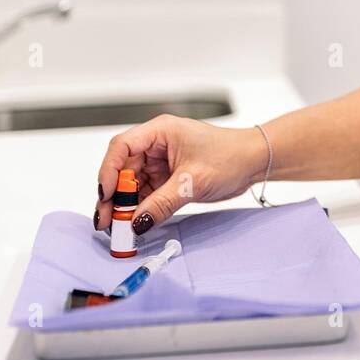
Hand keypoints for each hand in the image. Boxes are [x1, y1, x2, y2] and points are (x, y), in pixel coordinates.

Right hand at [93, 114, 266, 234]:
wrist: (254, 162)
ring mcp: (161, 161)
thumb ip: (162, 203)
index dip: (109, 170)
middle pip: (123, 168)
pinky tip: (135, 223)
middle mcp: (156, 144)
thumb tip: (137, 222)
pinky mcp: (167, 177)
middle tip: (107, 220)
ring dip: (125, 205)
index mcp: (160, 132)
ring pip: (132, 183)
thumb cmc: (231, 156)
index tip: (106, 194)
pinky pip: (146, 193)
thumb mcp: (193, 181)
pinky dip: (140, 208)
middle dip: (114, 195)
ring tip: (118, 227)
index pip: (122, 147)